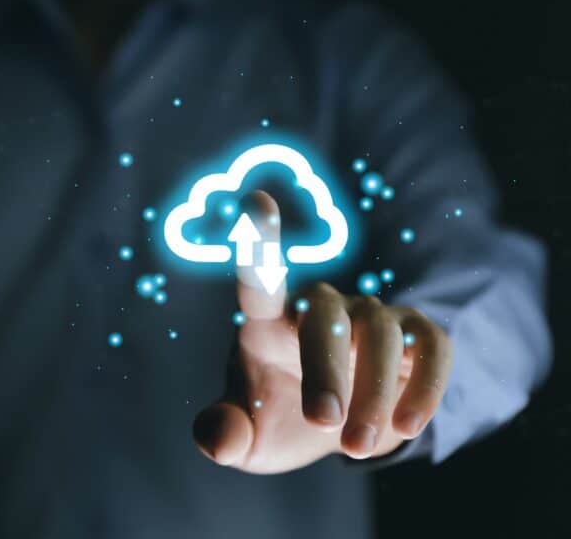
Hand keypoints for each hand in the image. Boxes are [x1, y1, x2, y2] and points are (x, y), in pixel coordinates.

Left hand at [192, 191, 452, 472]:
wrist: (337, 431)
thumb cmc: (279, 418)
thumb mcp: (247, 437)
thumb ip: (224, 435)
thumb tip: (216, 441)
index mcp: (268, 322)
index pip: (261, 280)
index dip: (258, 244)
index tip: (254, 202)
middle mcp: (320, 308)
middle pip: (324, 318)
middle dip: (325, 371)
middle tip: (322, 421)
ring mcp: (371, 317)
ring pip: (379, 335)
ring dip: (372, 394)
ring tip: (354, 447)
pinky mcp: (418, 336)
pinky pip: (432, 348)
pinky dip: (423, 388)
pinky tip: (406, 428)